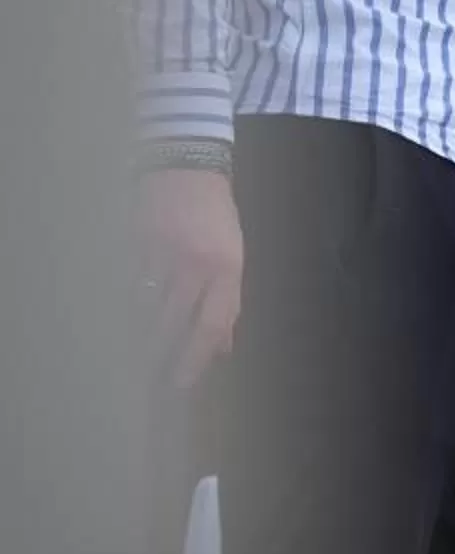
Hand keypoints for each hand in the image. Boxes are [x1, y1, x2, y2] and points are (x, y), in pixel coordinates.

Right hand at [141, 165, 243, 389]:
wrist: (187, 171)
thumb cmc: (216, 218)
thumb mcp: (234, 257)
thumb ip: (228, 302)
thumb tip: (224, 347)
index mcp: (228, 269)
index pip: (212, 324)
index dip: (196, 358)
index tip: (182, 383)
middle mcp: (196, 265)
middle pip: (174, 323)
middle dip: (161, 357)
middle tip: (150, 383)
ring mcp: (164, 255)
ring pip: (146, 310)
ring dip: (139, 338)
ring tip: (133, 362)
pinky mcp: (137, 247)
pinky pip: (128, 287)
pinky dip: (126, 311)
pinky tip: (120, 327)